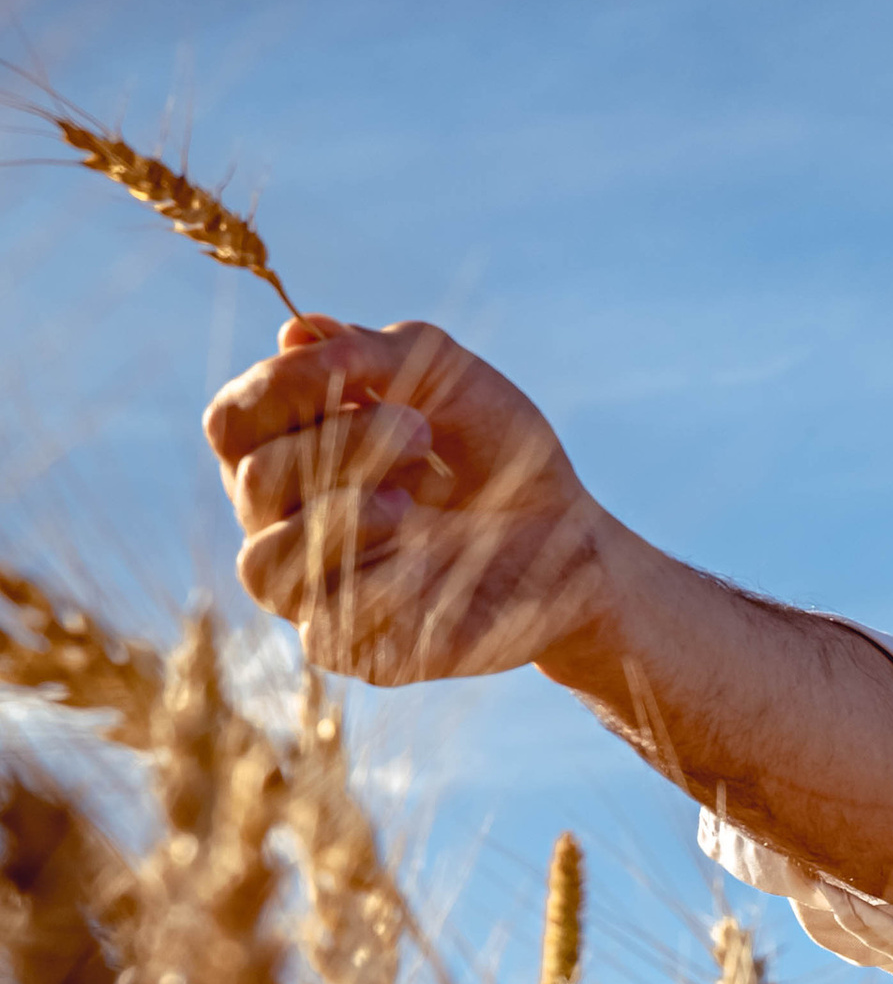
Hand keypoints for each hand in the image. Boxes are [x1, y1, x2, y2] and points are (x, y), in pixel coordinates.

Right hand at [203, 318, 615, 685]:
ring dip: (343, 517)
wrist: (570, 536)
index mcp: (289, 453)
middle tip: (421, 433)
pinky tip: (429, 562)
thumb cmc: (498, 449)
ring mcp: (315, 592)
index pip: (231, 424)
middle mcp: (283, 525)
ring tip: (412, 505)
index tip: (356, 376)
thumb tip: (292, 332)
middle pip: (253, 481)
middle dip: (342, 444)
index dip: (276, 392)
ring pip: (264, 566)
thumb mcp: (444, 376)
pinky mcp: (358, 651)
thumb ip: (367, 353)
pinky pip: (326, 627)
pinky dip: (382, 584)